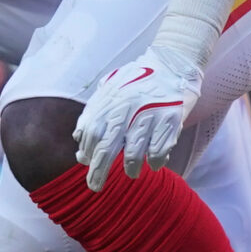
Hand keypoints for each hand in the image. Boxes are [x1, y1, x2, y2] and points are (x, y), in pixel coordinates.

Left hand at [73, 54, 203, 188]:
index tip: (85, 162)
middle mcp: (127, 109)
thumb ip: (94, 112)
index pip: (91, 133)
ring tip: (131, 173)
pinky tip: (154, 163)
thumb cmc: (137, 81)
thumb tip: (78, 139)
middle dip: (98, 171)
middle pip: (107, 147)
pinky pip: (158, 151)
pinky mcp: (170, 121)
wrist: (172, 64)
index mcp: (110, 101)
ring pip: (133, 154)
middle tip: (94, 187)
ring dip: (130, 169)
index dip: (87, 150)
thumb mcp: (109, 89)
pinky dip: (155, 162)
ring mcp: (149, 116)